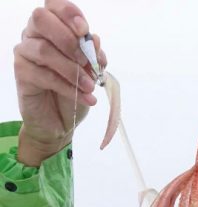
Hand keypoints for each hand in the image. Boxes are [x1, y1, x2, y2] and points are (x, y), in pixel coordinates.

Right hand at [14, 0, 106, 164]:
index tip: (84, 31)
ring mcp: (25, 52)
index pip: (54, 6)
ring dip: (72, 69)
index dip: (69, 13)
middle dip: (68, 38)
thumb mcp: (89, 73)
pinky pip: (44, 75)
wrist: (59, 122)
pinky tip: (83, 97)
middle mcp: (34, 34)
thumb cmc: (73, 92)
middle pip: (42, 19)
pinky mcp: (22, 73)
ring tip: (90, 87)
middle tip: (86, 61)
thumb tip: (95, 40)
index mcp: (52, 27)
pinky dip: (68, 87)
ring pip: (44, 50)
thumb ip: (92, 55)